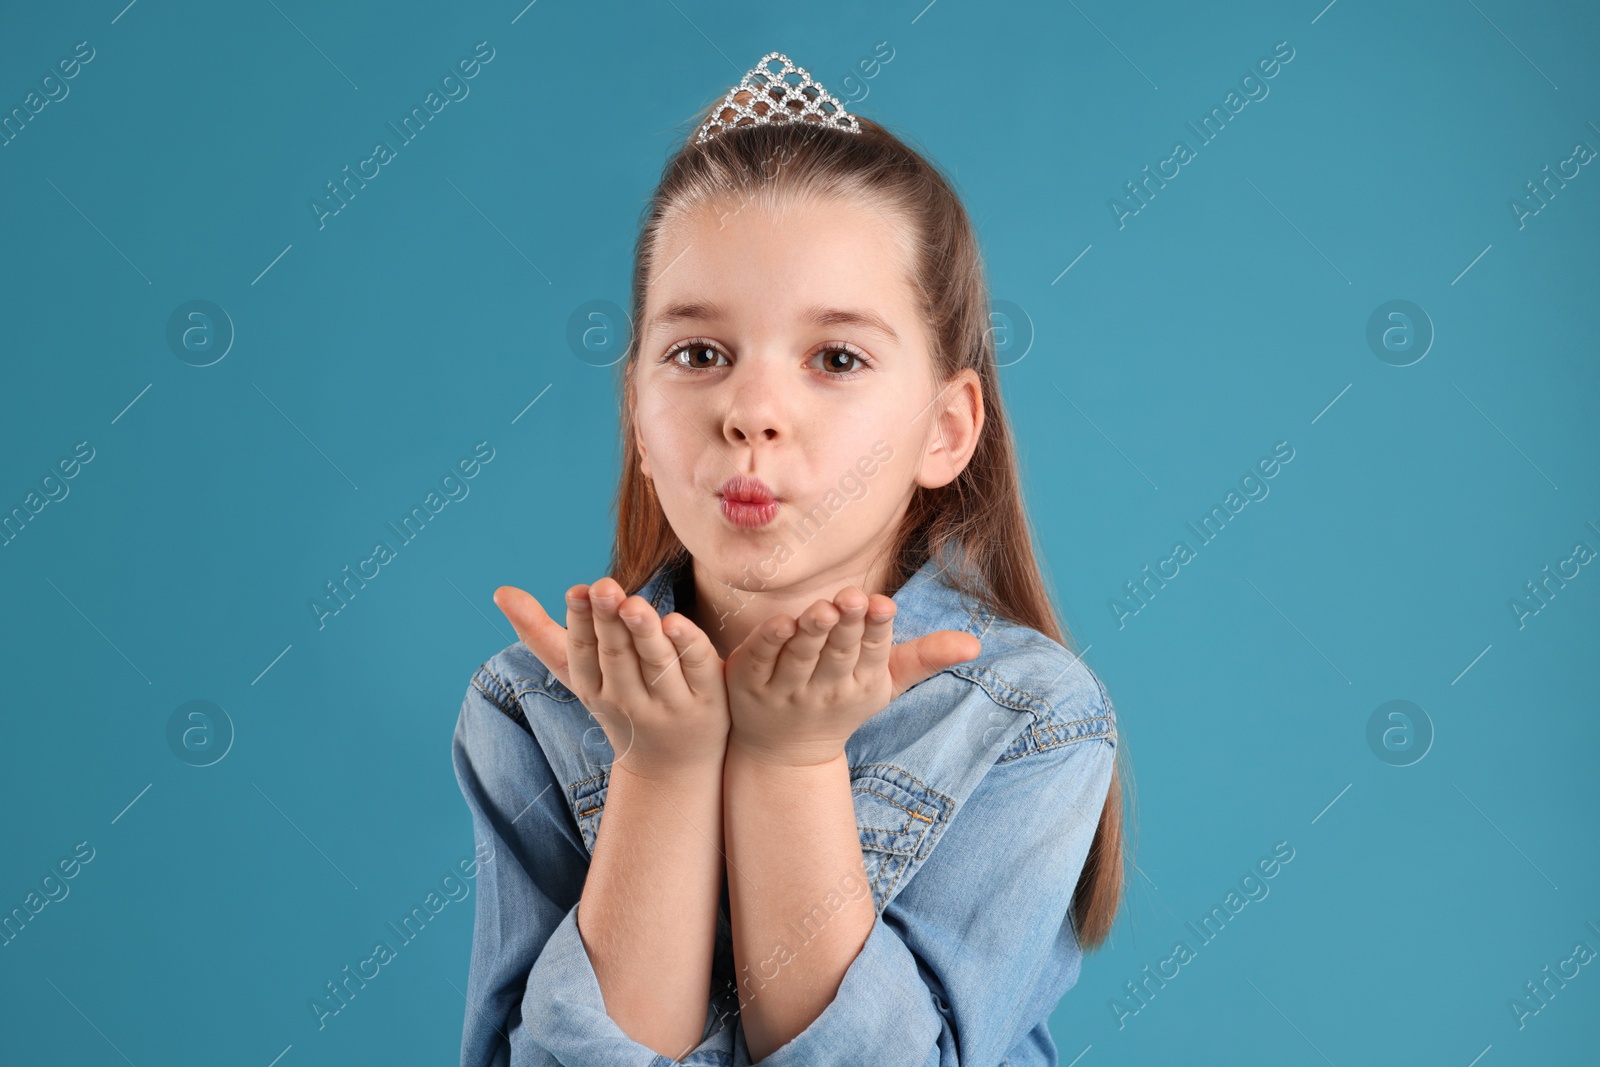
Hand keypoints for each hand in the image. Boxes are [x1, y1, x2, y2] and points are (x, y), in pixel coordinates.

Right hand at [492, 577, 729, 780]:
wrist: (670, 769)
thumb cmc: (619, 704)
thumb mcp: (578, 675)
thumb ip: (541, 633)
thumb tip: (500, 591)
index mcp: (595, 688)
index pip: (583, 653)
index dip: (579, 623)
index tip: (576, 591)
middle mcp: (629, 698)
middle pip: (617, 655)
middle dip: (608, 621)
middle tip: (604, 588)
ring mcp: (670, 703)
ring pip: (655, 662)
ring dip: (644, 632)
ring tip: (634, 604)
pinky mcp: (709, 700)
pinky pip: (697, 669)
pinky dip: (688, 646)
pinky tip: (678, 623)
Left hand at [723, 586, 981, 767]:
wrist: (787, 753)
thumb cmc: (844, 702)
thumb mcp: (887, 683)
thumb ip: (926, 657)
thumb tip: (976, 643)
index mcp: (863, 683)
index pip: (874, 652)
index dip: (877, 629)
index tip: (883, 606)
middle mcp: (827, 688)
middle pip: (839, 653)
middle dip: (848, 626)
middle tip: (853, 599)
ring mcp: (787, 690)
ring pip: (801, 656)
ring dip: (812, 632)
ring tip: (823, 608)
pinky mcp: (750, 685)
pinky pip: (762, 661)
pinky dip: (769, 642)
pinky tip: (779, 622)